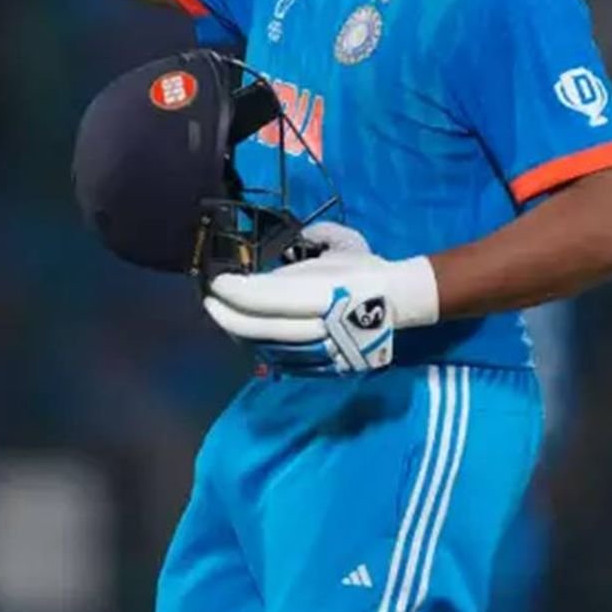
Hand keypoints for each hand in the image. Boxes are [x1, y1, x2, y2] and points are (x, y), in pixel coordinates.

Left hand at [204, 223, 438, 375]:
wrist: (401, 302)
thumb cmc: (365, 267)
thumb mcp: (339, 244)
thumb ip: (307, 245)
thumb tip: (277, 256)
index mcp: (328, 291)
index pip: (269, 297)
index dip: (237, 292)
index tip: (217, 282)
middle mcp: (325, 325)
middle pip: (264, 328)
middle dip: (229, 317)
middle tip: (210, 303)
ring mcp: (326, 351)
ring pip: (270, 348)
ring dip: (242, 333)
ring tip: (226, 317)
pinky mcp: (327, 367)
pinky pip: (285, 360)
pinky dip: (263, 347)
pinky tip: (251, 334)